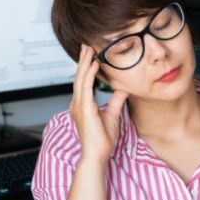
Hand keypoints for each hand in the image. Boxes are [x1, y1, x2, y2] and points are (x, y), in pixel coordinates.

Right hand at [69, 44, 127, 162]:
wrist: (96, 154)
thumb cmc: (102, 140)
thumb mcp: (112, 115)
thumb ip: (115, 101)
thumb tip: (122, 89)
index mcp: (82, 105)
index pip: (83, 81)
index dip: (86, 67)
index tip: (91, 54)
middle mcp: (77, 103)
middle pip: (79, 76)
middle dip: (83, 60)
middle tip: (86, 45)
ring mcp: (79, 105)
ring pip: (81, 78)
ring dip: (85, 62)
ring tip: (90, 49)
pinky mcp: (84, 108)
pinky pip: (86, 86)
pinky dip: (90, 73)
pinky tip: (95, 64)